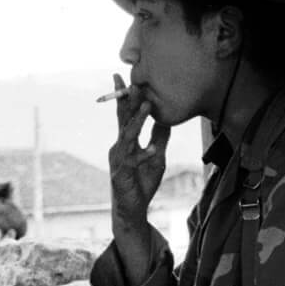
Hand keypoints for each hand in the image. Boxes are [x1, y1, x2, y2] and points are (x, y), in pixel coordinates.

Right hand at [107, 73, 169, 229]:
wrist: (133, 209)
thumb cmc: (142, 182)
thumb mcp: (157, 157)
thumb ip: (159, 138)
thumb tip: (166, 119)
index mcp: (126, 141)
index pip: (124, 115)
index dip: (124, 97)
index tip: (122, 76)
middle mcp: (119, 146)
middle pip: (123, 119)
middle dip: (128, 100)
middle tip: (134, 82)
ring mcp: (119, 159)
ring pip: (127, 136)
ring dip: (137, 121)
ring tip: (147, 107)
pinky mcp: (121, 173)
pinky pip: (133, 161)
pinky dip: (144, 155)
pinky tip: (153, 151)